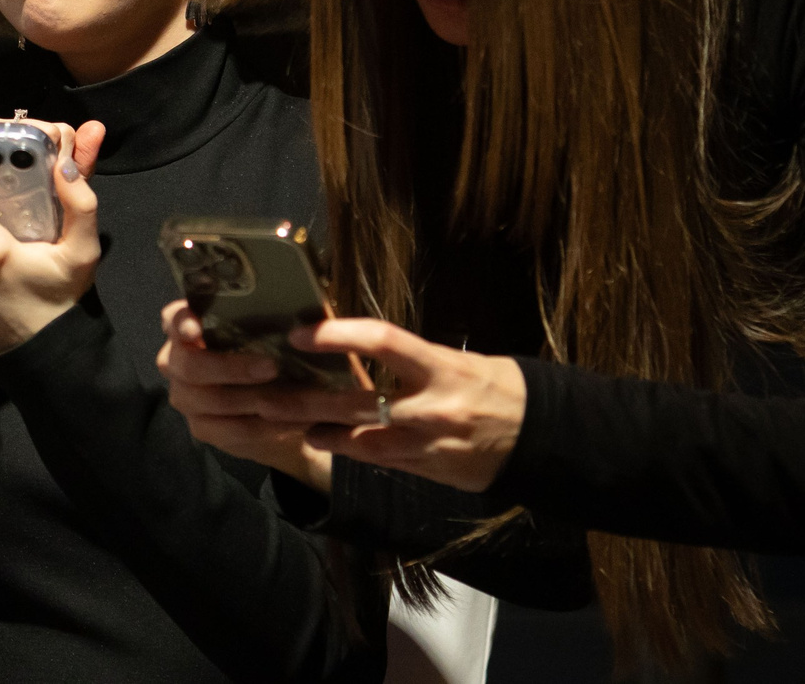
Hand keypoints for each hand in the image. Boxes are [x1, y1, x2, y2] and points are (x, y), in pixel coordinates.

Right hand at [156, 302, 335, 490]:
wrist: (273, 404)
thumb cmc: (268, 353)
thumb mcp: (267, 332)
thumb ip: (267, 319)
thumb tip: (303, 314)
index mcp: (185, 328)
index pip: (172, 319)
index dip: (182, 323)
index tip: (196, 330)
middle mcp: (175, 362)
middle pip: (189, 365)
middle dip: (231, 367)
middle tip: (272, 367)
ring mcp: (185, 397)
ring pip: (212, 400)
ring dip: (255, 399)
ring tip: (293, 397)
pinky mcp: (202, 429)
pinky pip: (232, 429)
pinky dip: (266, 426)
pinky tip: (293, 420)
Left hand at [158, 312, 526, 494]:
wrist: (541, 436)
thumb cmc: (495, 385)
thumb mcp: (455, 359)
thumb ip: (408, 357)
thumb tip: (353, 341)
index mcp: (441, 367)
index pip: (381, 342)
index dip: (336, 336)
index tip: (298, 333)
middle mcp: (432, 407)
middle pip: (355, 402)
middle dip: (305, 399)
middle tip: (263, 390)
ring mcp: (428, 444)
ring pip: (359, 440)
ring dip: (317, 429)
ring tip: (278, 419)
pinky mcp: (428, 470)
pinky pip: (378, 461)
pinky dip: (346, 450)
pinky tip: (319, 440)